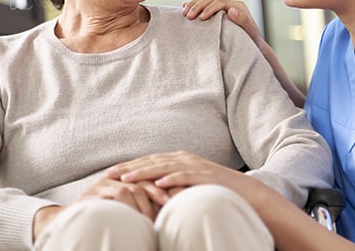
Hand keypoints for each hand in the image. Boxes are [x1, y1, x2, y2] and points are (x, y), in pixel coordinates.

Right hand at [75, 174, 170, 220]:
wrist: (68, 222)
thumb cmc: (102, 217)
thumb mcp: (124, 209)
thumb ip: (141, 205)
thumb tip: (169, 209)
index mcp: (124, 179)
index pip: (148, 178)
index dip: (163, 186)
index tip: (179, 195)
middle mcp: (114, 179)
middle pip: (140, 181)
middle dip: (156, 193)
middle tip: (169, 204)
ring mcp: (103, 185)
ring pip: (128, 189)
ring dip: (141, 204)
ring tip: (150, 218)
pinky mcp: (93, 194)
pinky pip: (114, 196)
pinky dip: (127, 205)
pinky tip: (135, 215)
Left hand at [106, 151, 259, 198]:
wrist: (245, 191)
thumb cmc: (214, 190)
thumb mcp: (188, 185)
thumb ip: (171, 186)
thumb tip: (150, 195)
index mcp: (179, 160)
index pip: (149, 161)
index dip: (129, 165)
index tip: (110, 173)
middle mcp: (184, 159)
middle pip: (151, 161)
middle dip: (129, 167)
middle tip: (109, 174)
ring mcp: (194, 166)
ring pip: (164, 167)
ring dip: (144, 172)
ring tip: (127, 178)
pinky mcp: (204, 175)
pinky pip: (185, 176)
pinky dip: (171, 178)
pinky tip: (157, 183)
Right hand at [182, 0, 262, 46]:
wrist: (252, 46)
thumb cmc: (252, 41)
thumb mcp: (250, 32)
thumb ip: (243, 20)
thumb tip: (231, 10)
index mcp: (238, 6)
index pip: (221, 3)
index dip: (210, 8)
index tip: (201, 18)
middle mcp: (230, 5)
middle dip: (198, 6)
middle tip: (188, 16)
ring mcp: (223, 8)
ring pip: (206, 0)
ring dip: (194, 5)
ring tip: (184, 13)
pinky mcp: (217, 12)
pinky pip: (203, 5)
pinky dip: (194, 5)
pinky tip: (185, 7)